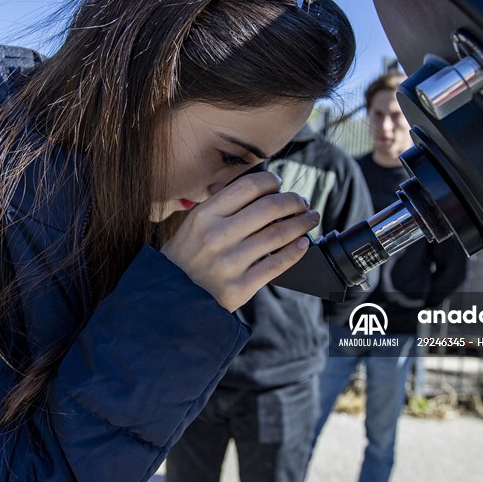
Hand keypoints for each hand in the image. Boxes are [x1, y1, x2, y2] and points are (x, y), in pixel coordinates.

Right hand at [161, 171, 320, 311]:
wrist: (172, 300)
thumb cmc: (186, 259)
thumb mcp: (193, 226)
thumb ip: (221, 207)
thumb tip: (260, 189)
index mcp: (204, 216)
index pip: (248, 187)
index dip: (271, 181)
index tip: (280, 184)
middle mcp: (216, 236)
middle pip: (269, 207)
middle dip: (294, 201)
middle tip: (303, 202)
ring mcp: (229, 263)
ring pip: (278, 234)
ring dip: (301, 223)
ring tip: (310, 218)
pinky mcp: (240, 287)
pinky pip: (277, 264)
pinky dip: (295, 251)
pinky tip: (303, 243)